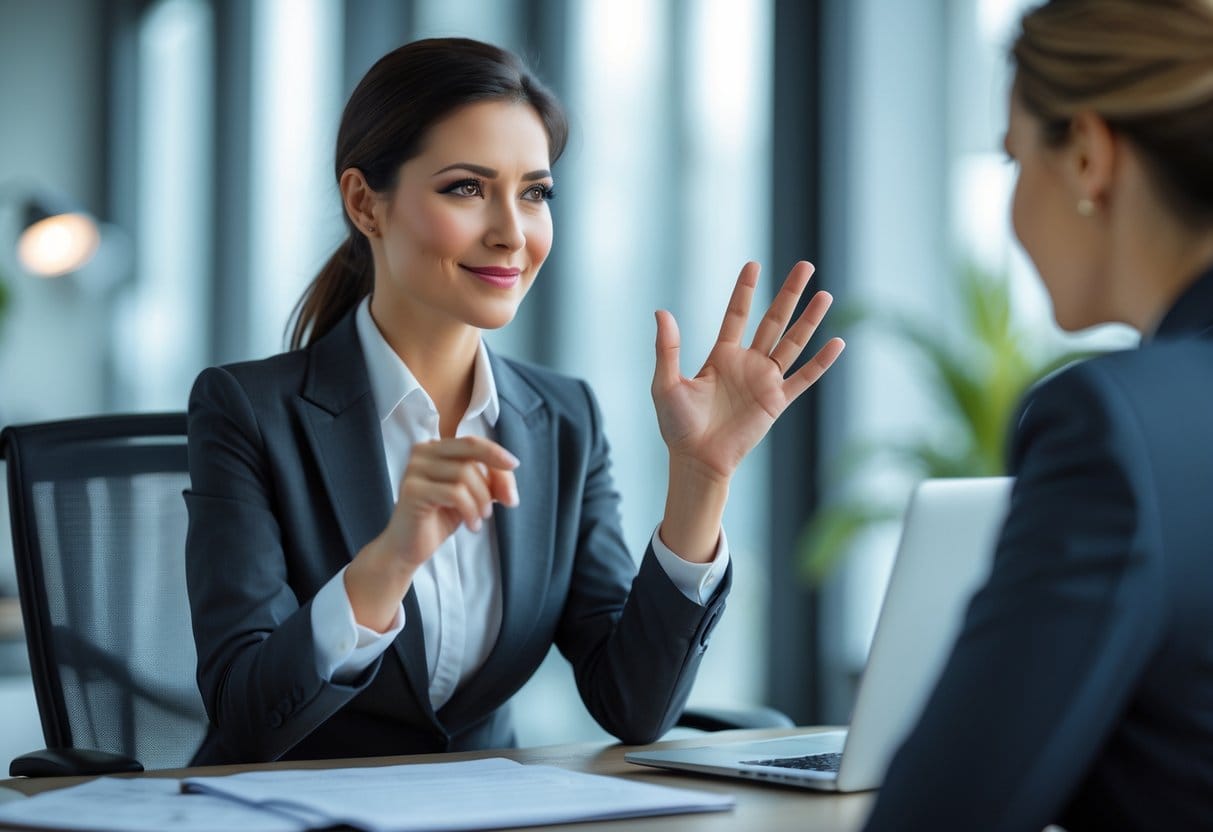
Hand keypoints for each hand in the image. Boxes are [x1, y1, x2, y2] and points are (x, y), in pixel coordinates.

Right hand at [346, 436, 518, 629]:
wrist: (408, 548)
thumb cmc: (439, 518)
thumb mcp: (471, 495)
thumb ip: (490, 482)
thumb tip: (511, 483)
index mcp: (435, 448)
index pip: (473, 443)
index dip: (496, 454)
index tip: (514, 466)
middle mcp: (422, 452)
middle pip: (471, 450)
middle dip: (495, 476)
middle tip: (508, 501)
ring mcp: (414, 469)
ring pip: (465, 474)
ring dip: (482, 500)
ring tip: (480, 518)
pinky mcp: (412, 490)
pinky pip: (455, 493)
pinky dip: (470, 511)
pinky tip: (471, 526)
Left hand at [652, 261, 844, 482]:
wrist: (697, 460)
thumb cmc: (678, 426)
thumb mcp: (666, 383)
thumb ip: (667, 348)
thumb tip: (661, 312)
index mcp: (721, 356)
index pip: (737, 315)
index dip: (744, 291)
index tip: (753, 265)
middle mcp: (747, 364)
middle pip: (773, 320)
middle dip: (789, 293)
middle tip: (805, 266)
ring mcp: (764, 382)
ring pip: (792, 343)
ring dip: (809, 320)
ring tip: (825, 295)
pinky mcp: (777, 402)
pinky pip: (804, 379)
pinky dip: (821, 362)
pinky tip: (837, 343)